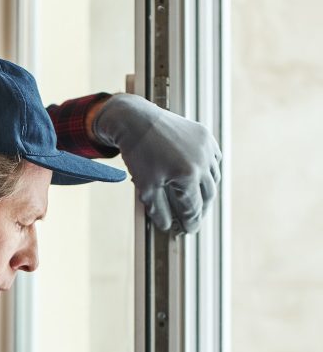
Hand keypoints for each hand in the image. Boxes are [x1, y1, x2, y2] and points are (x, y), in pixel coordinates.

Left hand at [93, 94, 220, 233]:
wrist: (136, 120)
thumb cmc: (138, 153)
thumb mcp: (145, 187)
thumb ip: (159, 210)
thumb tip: (167, 227)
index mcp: (188, 175)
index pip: (194, 207)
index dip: (191, 223)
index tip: (188, 231)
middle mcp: (202, 160)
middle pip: (208, 194)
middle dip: (201, 210)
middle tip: (193, 219)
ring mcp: (206, 146)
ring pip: (214, 177)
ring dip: (207, 191)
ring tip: (198, 201)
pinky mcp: (205, 135)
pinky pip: (214, 159)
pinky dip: (209, 171)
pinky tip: (201, 178)